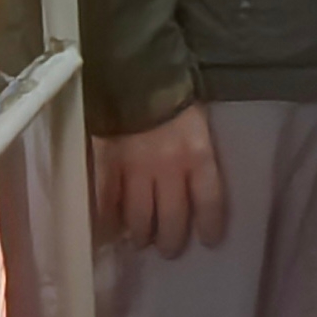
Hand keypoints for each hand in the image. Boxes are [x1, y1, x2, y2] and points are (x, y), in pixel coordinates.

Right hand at [91, 102, 227, 256]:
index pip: (210, 201)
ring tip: (139, 240)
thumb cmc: (170, 90)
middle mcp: (169, 169)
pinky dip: (106, 220)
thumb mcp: (194, 119)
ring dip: (140, 234)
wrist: (132, 69)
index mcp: (197, 154)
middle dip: (170, 239)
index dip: (210, 225)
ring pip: (139, 218)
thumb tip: (191, 178)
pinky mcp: (107, 166)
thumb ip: (193, 150)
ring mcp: (135, 170)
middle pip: (172, 218)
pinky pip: (106, 204)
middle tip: (167, 248)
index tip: (209, 240)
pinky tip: (108, 229)